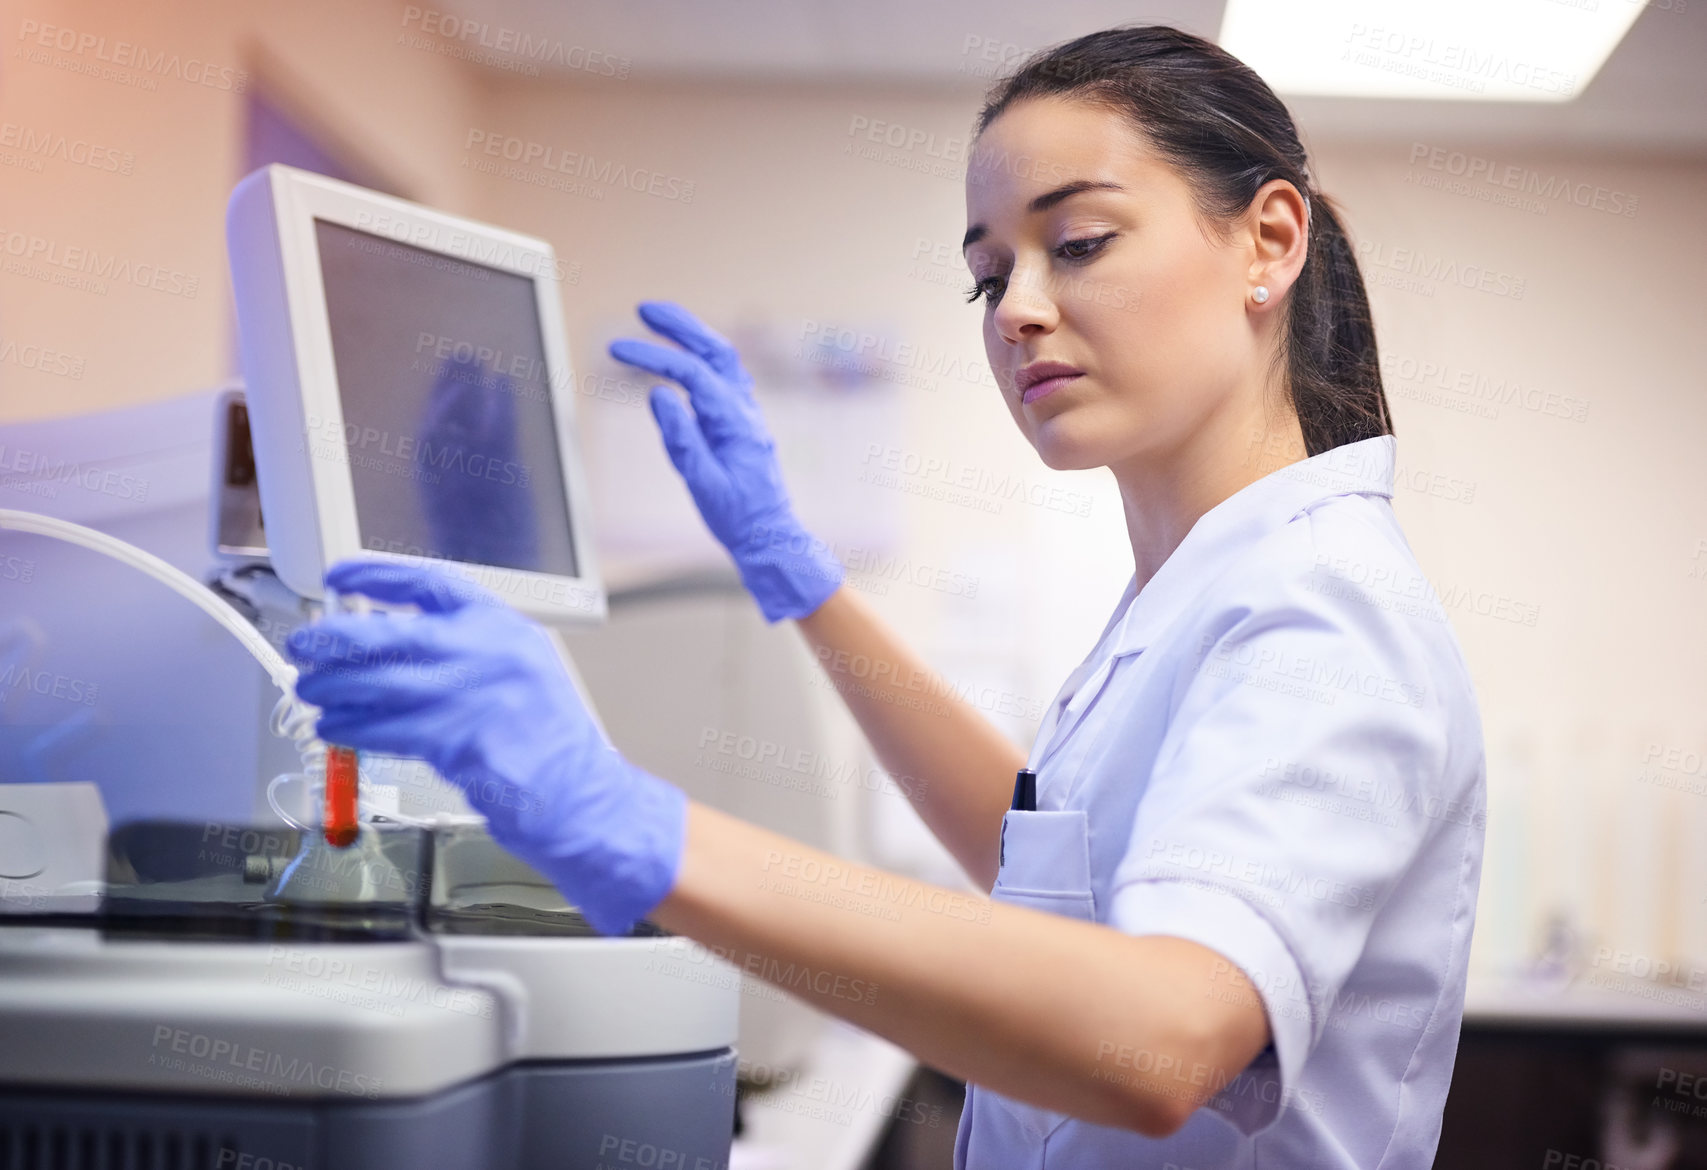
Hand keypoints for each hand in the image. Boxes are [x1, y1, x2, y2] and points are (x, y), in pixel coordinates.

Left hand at [283, 559, 684, 934]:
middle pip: (388, 631)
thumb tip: (382, 642)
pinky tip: (335, 728)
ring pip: (376, 683)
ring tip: (313, 692)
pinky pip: (383, 729)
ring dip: (332, 688)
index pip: (430, 583)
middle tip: (305, 644)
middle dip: (333, 638)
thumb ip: (461, 650)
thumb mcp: (518, 669)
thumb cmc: (547, 738)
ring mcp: (473, 698)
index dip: (377, 575)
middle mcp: (489, 654)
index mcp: (504, 628)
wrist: (580, 793)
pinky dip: (349, 728)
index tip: (342, 578)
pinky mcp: (456, 742)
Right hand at [609, 300, 842, 621]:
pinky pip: (721, 378)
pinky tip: (682, 356)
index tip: (615, 350)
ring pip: (721, 360)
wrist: (769, 537)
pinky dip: (700, 358)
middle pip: (714, 351)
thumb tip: (658, 395)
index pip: (691, 374)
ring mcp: (744, 413)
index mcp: (736, 421)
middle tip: (642, 309)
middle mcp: (744, 410)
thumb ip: (681, 439)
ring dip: (691, 336)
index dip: (652, 357)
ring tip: (658, 321)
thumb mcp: (703, 483)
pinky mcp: (739, 422)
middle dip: (679, 325)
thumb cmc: (738, 517)